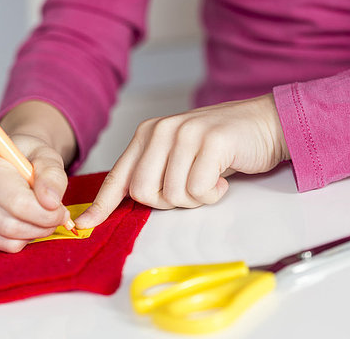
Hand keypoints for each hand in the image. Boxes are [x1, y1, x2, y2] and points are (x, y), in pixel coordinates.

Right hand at [0, 135, 70, 252]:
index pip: (17, 203)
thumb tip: (52, 201)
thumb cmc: (27, 156)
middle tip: (57, 216)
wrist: (10, 161)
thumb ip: (52, 175)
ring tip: (43, 216)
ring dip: (34, 233)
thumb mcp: (46, 156)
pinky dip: (20, 239)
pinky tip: (25, 220)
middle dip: (42, 225)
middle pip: (10, 225)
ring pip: (6, 240)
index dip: (46, 213)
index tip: (61, 210)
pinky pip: (0, 246)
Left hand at [74, 93, 288, 228]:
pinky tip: (222, 175)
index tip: (85, 225)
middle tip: (190, 186)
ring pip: (172, 194)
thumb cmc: (220, 145)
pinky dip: (213, 193)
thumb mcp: (179, 154)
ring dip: (195, 197)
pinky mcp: (211, 141)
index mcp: (148, 133)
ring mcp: (186, 133)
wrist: (265, 123)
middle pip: (143, 192)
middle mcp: (162, 130)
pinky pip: (199, 189)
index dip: (102, 204)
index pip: (119, 175)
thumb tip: (125, 202)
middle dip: (168, 202)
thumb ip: (153, 171)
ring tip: (209, 176)